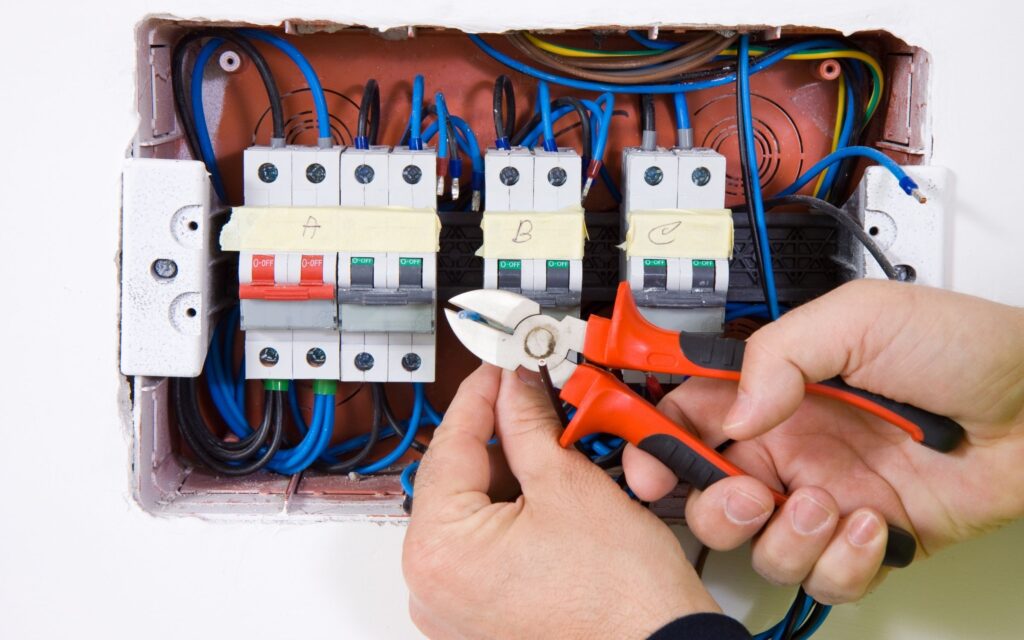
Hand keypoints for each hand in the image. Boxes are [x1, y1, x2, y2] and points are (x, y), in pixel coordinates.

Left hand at [403, 364, 720, 639]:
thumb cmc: (622, 598)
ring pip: (471, 515)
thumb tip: (516, 386)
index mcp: (438, 551)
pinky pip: (482, 552)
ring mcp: (452, 611)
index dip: (480, 395)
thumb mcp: (568, 484)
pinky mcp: (478, 622)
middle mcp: (430, 587)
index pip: (449, 444)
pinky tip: (546, 498)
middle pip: (457, 482)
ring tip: (553, 453)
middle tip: (531, 401)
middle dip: (498, 438)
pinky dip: (510, 518)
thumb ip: (528, 423)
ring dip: (508, 477)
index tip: (498, 367)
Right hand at [623, 280, 1023, 603]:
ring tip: (824, 502)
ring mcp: (821, 494)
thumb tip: (731, 410)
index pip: (685, 410)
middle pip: (702, 488)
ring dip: (779, 534)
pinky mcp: (861, 539)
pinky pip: (820, 576)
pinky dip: (837, 562)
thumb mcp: (860, 317)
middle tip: (741, 488)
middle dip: (707, 500)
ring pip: (752, 542)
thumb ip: (779, 352)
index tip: (636, 446)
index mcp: (774, 387)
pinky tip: (867, 524)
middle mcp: (788, 444)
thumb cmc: (963, 348)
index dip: (649, 431)